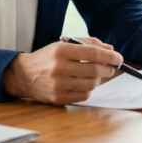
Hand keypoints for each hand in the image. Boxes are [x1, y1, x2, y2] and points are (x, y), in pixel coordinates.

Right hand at [2, 37, 121, 104]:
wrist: (23, 75)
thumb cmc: (48, 58)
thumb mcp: (64, 44)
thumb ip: (88, 44)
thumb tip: (111, 50)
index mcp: (61, 50)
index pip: (93, 53)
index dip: (110, 56)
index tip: (118, 58)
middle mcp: (59, 67)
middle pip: (95, 70)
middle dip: (108, 68)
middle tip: (110, 67)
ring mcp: (58, 85)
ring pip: (92, 84)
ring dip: (99, 79)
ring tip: (96, 75)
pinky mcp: (58, 98)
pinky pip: (84, 95)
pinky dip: (88, 89)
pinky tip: (84, 83)